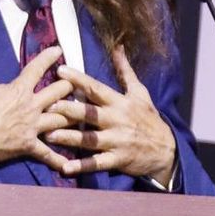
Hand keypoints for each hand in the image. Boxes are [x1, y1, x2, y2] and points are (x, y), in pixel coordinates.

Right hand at [0, 40, 74, 171]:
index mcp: (19, 90)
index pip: (37, 68)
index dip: (49, 57)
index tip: (59, 50)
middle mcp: (31, 107)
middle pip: (59, 93)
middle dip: (68, 86)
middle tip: (76, 83)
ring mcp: (33, 128)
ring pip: (61, 119)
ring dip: (72, 116)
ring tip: (82, 114)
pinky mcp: (29, 146)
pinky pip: (47, 154)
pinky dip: (58, 159)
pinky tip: (70, 164)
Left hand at [47, 51, 177, 183]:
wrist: (167, 150)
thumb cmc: (149, 119)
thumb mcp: (140, 93)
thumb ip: (125, 71)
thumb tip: (117, 47)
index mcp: (120, 103)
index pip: (97, 88)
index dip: (79, 80)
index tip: (60, 71)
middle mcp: (117, 120)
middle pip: (89, 113)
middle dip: (68, 109)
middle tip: (47, 106)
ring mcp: (117, 141)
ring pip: (89, 139)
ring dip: (68, 138)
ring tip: (48, 135)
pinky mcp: (117, 159)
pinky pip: (97, 163)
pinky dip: (82, 166)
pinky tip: (65, 168)